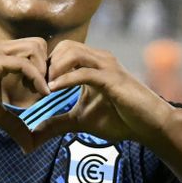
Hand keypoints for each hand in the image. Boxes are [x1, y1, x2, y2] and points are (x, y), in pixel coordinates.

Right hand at [0, 38, 49, 151]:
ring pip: (36, 47)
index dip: (46, 69)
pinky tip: (41, 95)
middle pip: (40, 44)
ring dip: (45, 69)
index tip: (47, 92)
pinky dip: (37, 78)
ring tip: (42, 92)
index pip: (35, 51)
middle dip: (50, 65)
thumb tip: (29, 147)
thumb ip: (12, 124)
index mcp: (3, 56)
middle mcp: (3, 49)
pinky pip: (24, 63)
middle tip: (48, 89)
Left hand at [30, 41, 168, 145]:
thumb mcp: (80, 121)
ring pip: (72, 52)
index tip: (31, 85)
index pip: (61, 51)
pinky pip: (84, 72)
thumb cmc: (120, 119)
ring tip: (44, 88)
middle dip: (46, 63)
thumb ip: (56, 124)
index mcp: (91, 64)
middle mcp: (99, 59)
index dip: (44, 65)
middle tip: (35, 85)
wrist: (150, 125)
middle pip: (64, 46)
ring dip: (53, 69)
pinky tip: (52, 90)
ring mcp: (106, 66)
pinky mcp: (112, 79)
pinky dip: (65, 79)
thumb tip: (31, 137)